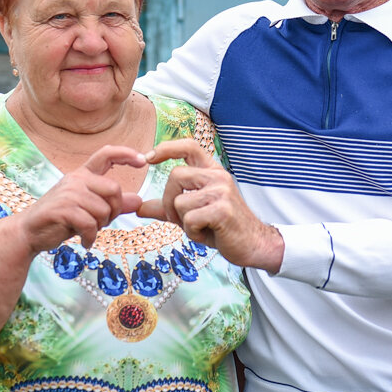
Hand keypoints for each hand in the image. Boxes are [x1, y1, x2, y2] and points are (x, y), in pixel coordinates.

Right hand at [14, 145, 147, 252]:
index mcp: (83, 174)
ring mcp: (69, 193)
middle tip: (102, 223)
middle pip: (114, 189)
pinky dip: (90, 238)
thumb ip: (112, 204)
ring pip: (103, 210)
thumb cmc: (60, 219)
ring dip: (100, 227)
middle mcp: (76, 179)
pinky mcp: (63, 209)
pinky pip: (90, 224)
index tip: (143, 160)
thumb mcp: (89, 209)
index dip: (126, 154)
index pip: (107, 154)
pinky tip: (84, 242)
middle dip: (114, 211)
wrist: (28, 232)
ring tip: (87, 231)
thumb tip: (139, 201)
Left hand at [137, 139, 282, 272]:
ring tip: (201, 227)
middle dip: (169, 200)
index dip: (167, 148)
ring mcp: (222, 191)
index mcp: (211, 171)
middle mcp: (217, 176)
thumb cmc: (222, 227)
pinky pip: (190, 220)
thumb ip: (167, 208)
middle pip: (175, 176)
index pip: (189, 146)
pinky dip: (193, 233)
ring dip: (183, 222)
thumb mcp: (191, 214)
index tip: (148, 157)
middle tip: (179, 218)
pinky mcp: (223, 209)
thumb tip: (139, 208)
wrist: (252, 244)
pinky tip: (208, 234)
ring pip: (180, 201)